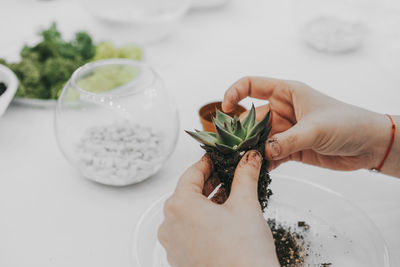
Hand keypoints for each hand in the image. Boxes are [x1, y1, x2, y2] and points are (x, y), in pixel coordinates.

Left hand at [158, 151, 279, 266]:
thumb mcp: (246, 205)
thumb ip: (245, 176)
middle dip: (209, 183)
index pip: (192, 173)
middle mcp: (169, 224)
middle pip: (188, 193)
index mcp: (180, 205)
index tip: (219, 158)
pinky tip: (220, 222)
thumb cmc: (243, 253)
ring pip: (187, 213)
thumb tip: (249, 159)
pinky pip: (187, 232)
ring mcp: (172, 244)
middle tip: (228, 176)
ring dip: (206, 203)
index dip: (209, 163)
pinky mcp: (178, 259)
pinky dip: (201, 222)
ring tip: (228, 198)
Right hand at [222, 76, 395, 172]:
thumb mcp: (315, 129)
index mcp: (286, 93)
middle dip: (240, 131)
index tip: (225, 109)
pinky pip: (270, 155)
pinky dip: (263, 163)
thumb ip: (287, 141)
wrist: (369, 145)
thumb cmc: (347, 123)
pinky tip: (257, 171)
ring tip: (241, 162)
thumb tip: (262, 153)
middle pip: (251, 117)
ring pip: (258, 139)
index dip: (234, 93)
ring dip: (250, 150)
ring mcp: (285, 130)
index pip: (251, 85)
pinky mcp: (290, 149)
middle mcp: (282, 110)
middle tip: (232, 148)